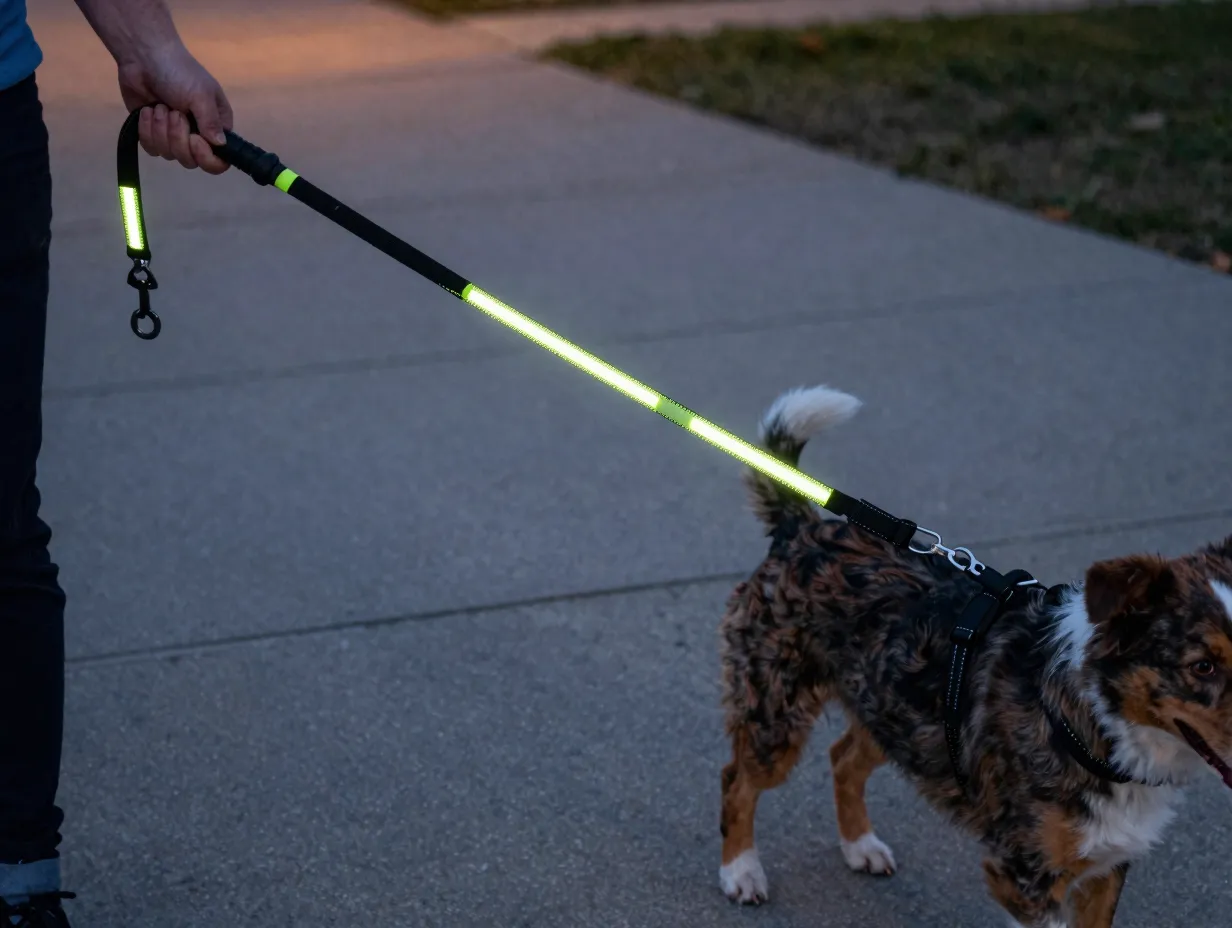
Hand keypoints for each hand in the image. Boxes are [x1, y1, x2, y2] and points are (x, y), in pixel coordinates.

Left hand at [117, 41, 232, 174]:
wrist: (144, 56)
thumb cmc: (179, 72)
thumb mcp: (201, 95)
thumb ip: (211, 122)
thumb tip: (221, 146)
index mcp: (215, 127)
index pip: (219, 161)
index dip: (206, 157)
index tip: (195, 140)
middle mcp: (197, 136)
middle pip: (191, 161)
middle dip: (177, 138)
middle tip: (173, 112)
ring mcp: (173, 137)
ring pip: (169, 155)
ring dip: (161, 130)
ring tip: (159, 106)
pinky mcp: (152, 134)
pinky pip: (151, 149)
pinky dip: (146, 130)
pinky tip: (147, 111)